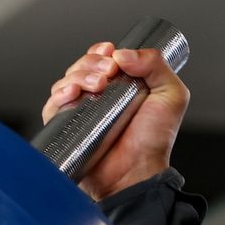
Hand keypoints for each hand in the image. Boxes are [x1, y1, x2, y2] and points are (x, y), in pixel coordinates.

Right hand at [43, 42, 189, 200]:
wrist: (138, 172)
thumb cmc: (154, 141)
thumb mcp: (171, 96)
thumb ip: (156, 65)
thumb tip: (122, 54)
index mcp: (120, 86)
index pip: (102, 58)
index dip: (102, 52)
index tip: (111, 54)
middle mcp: (98, 97)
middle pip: (83, 66)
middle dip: (92, 62)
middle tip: (108, 73)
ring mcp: (81, 111)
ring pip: (67, 80)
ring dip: (79, 75)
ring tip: (98, 86)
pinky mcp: (66, 127)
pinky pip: (53, 104)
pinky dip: (59, 93)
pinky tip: (72, 93)